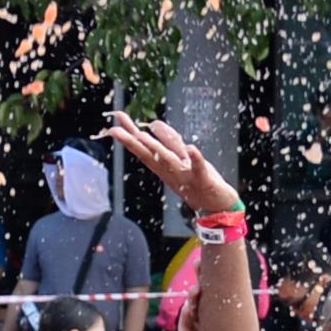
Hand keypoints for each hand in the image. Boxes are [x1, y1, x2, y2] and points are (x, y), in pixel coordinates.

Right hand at [102, 111, 239, 215]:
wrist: (217, 207)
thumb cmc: (197, 182)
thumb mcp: (181, 158)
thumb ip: (168, 140)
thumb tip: (153, 123)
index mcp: (165, 167)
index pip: (143, 150)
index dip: (128, 138)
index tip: (113, 128)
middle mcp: (171, 171)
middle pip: (149, 155)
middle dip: (132, 142)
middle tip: (115, 131)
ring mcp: (186, 176)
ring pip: (169, 160)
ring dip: (155, 147)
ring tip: (141, 135)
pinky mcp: (204, 180)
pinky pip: (199, 168)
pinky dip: (195, 158)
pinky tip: (190, 147)